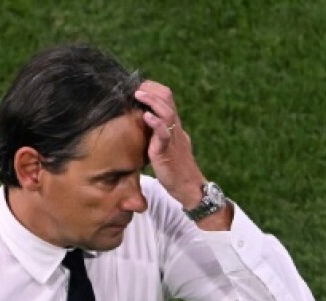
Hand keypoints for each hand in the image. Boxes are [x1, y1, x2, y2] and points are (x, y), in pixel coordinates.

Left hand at [134, 81, 206, 208]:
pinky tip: (146, 116)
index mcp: (174, 126)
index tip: (139, 86)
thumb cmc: (177, 170)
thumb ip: (160, 135)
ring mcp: (173, 139)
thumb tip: (147, 126)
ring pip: (167, 112)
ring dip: (151, 101)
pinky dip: (155, 123)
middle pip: (168, 98)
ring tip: (138, 94)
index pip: (167, 98)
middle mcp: (176, 128)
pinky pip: (164, 134)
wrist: (189, 188)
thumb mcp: (168, 147)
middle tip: (136, 87)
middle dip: (151, 89)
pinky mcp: (168, 152)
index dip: (153, 89)